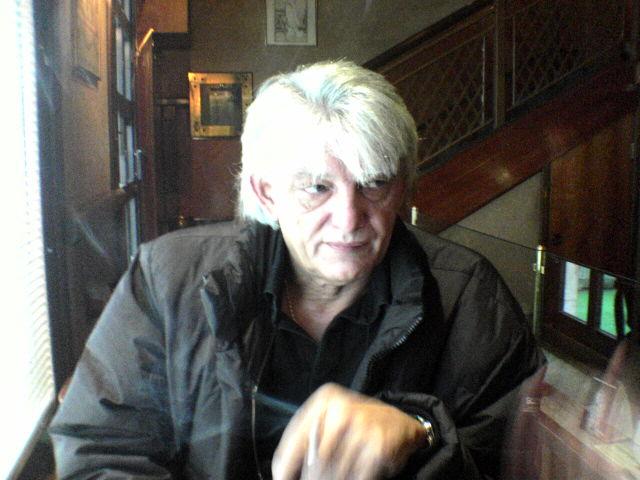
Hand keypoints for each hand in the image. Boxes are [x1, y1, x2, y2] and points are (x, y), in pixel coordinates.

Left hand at [271, 383, 426, 479]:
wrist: (400, 423)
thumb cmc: (355, 425)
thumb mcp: (328, 420)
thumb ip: (305, 440)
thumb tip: (281, 471)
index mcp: (324, 400)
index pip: (294, 441)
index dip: (285, 467)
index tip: (281, 479)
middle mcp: (341, 410)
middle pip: (313, 462)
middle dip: (311, 478)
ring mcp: (362, 427)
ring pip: (334, 473)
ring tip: (340, 475)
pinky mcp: (379, 445)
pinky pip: (357, 477)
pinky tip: (357, 475)